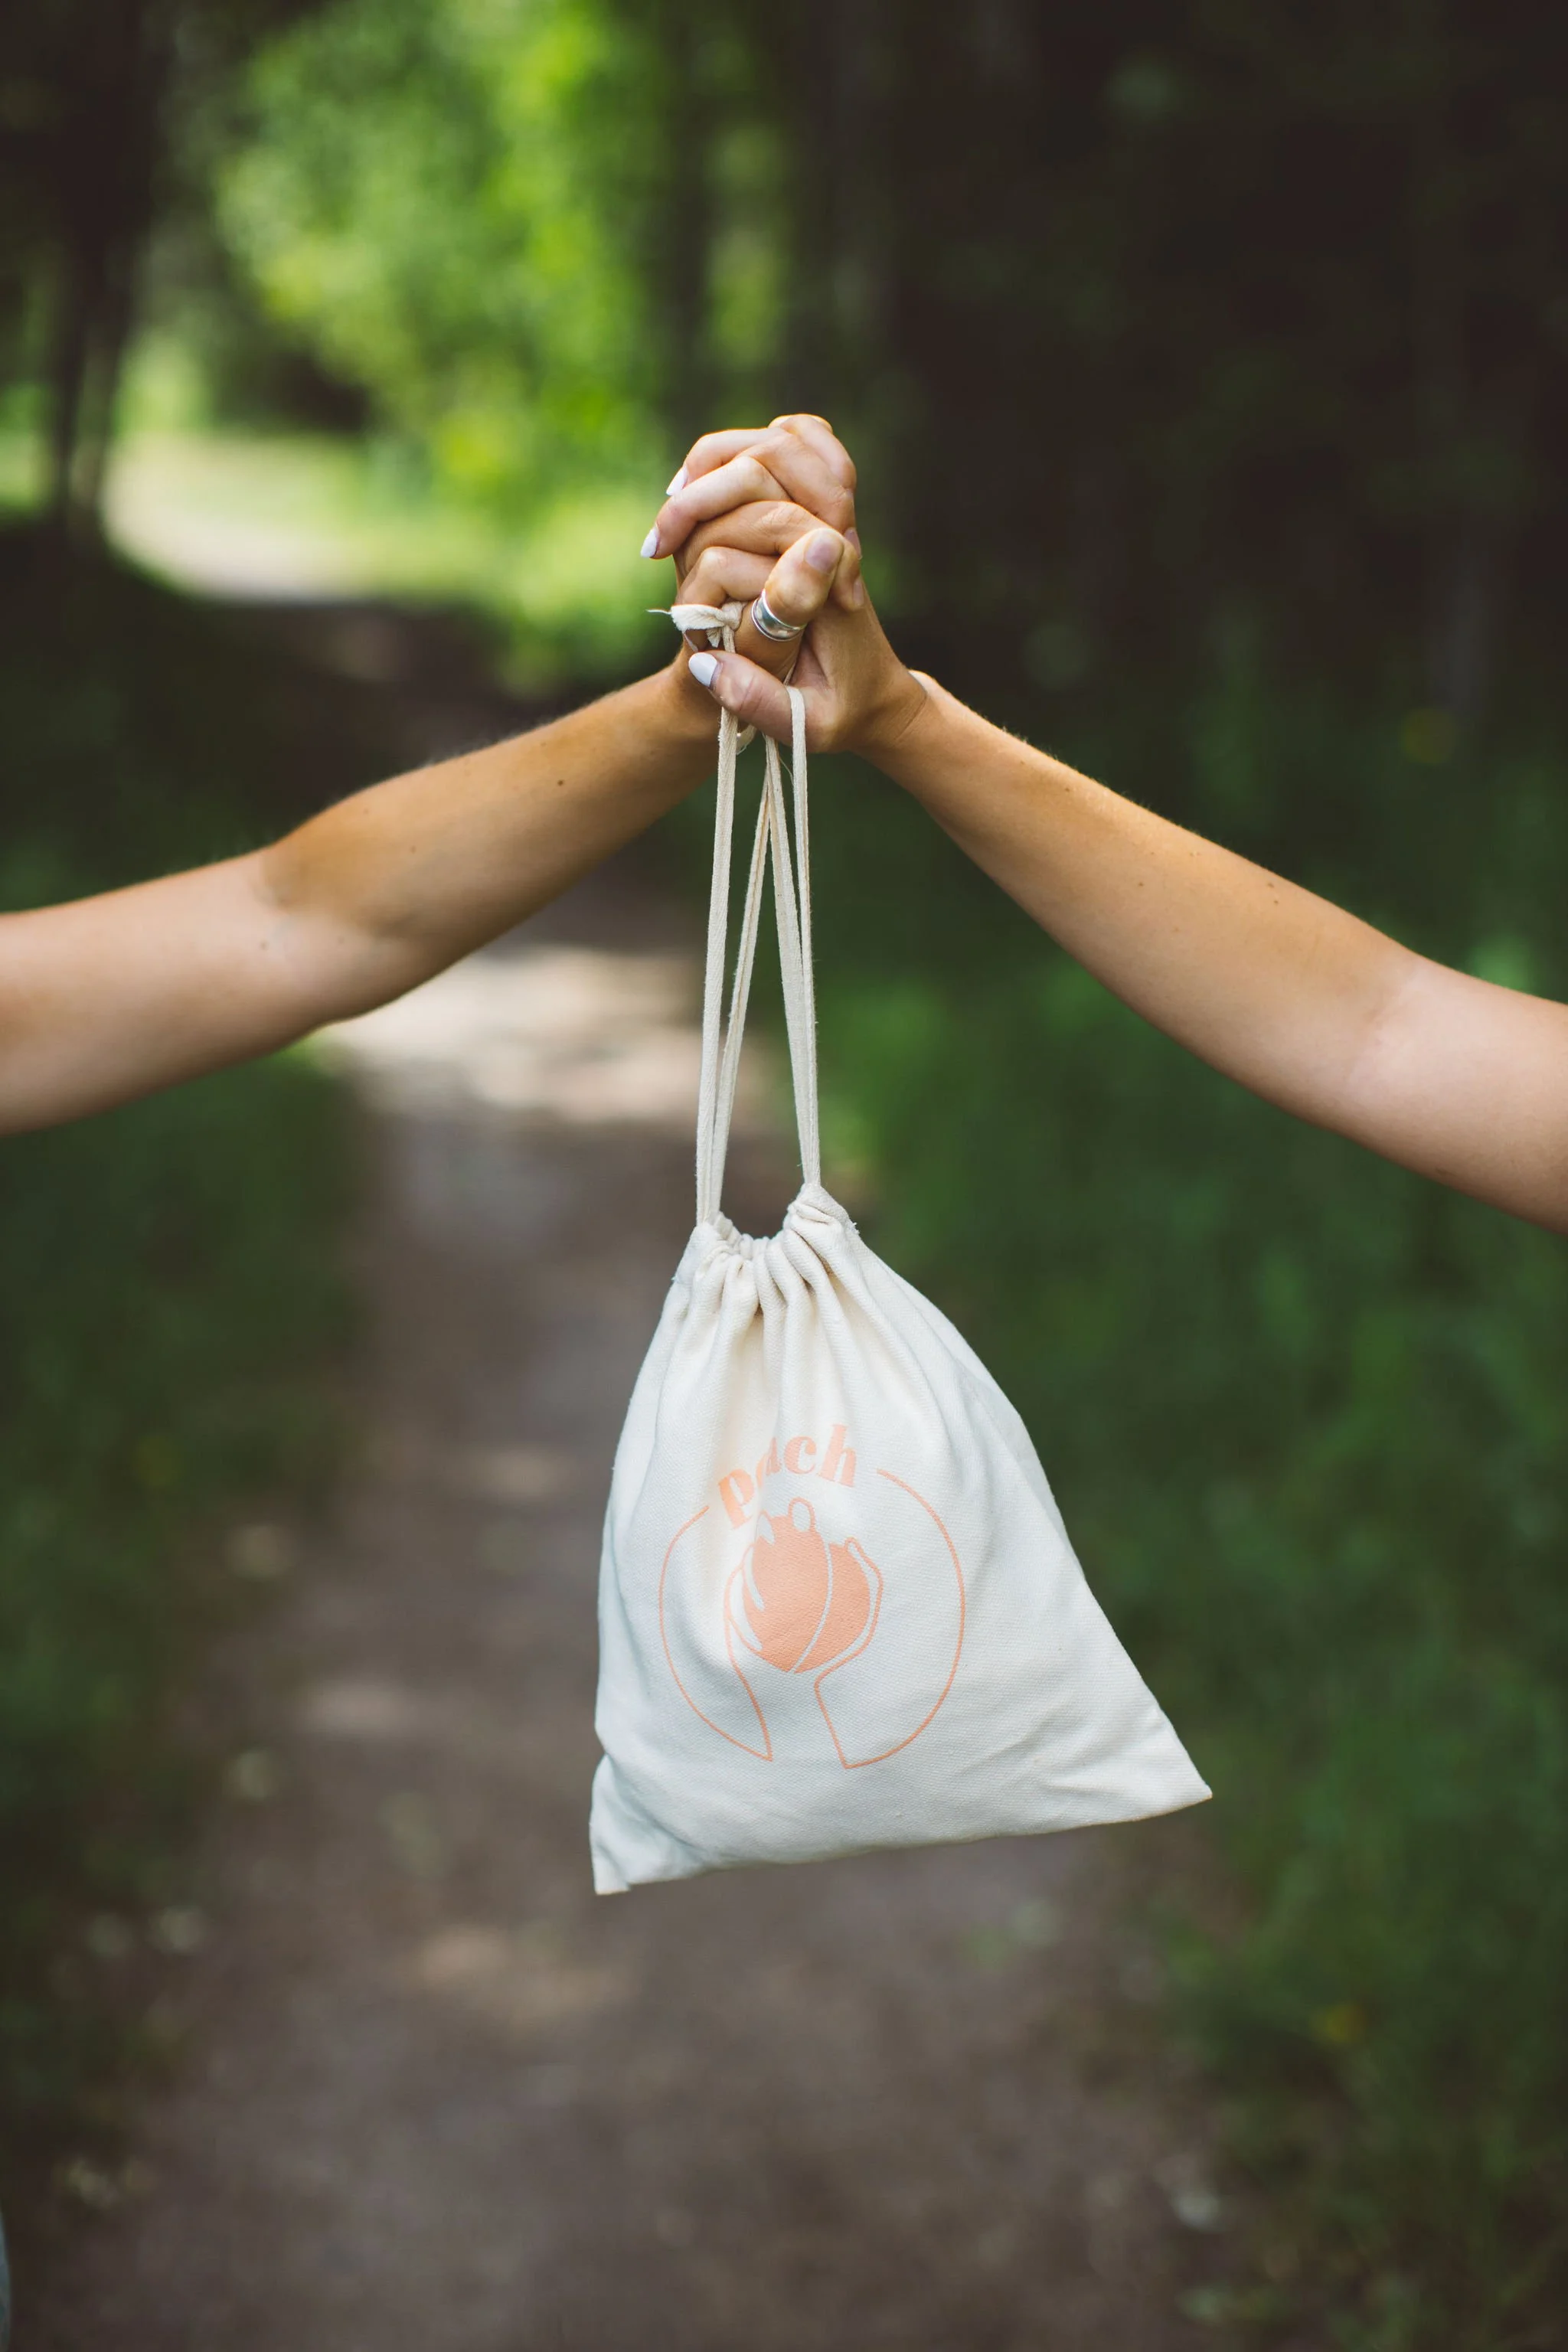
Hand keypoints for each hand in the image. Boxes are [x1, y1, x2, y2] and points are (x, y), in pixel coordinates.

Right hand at [655, 421, 926, 759]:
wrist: (877, 696)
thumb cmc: (841, 715)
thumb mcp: (806, 724)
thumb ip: (758, 699)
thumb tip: (703, 660)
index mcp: (836, 585)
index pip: (781, 522)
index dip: (710, 529)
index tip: (657, 552)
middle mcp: (837, 537)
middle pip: (771, 462)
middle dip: (703, 495)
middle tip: (656, 541)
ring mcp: (831, 518)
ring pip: (776, 444)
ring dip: (714, 467)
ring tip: (670, 505)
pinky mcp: (819, 517)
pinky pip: (784, 454)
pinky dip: (738, 457)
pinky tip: (698, 488)